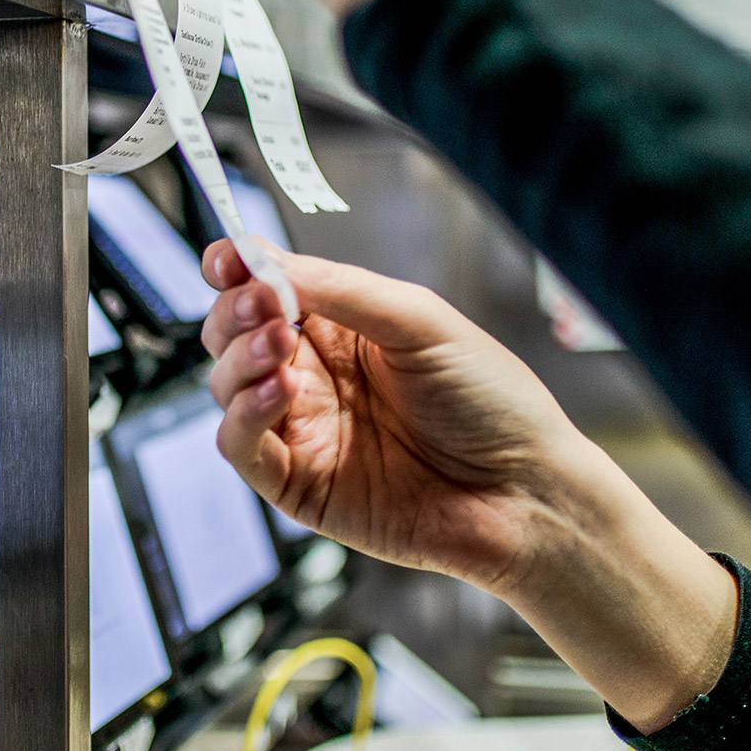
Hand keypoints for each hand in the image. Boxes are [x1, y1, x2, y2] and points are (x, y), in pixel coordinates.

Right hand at [201, 240, 591, 592]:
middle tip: (261, 301)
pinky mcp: (298, 485)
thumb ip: (340, 289)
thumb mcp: (419, 322)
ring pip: (226, 387)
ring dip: (240, 359)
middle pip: (232, 335)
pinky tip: (282, 390)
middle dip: (234, 311)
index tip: (226, 260)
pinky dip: (245, 414)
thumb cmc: (491, 402)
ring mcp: (302, 432)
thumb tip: (265, 261)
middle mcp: (313, 378)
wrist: (525, 490)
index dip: (235, 271)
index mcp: (340, 331)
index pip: (264, 292)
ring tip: (278, 342)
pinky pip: (240, 448)